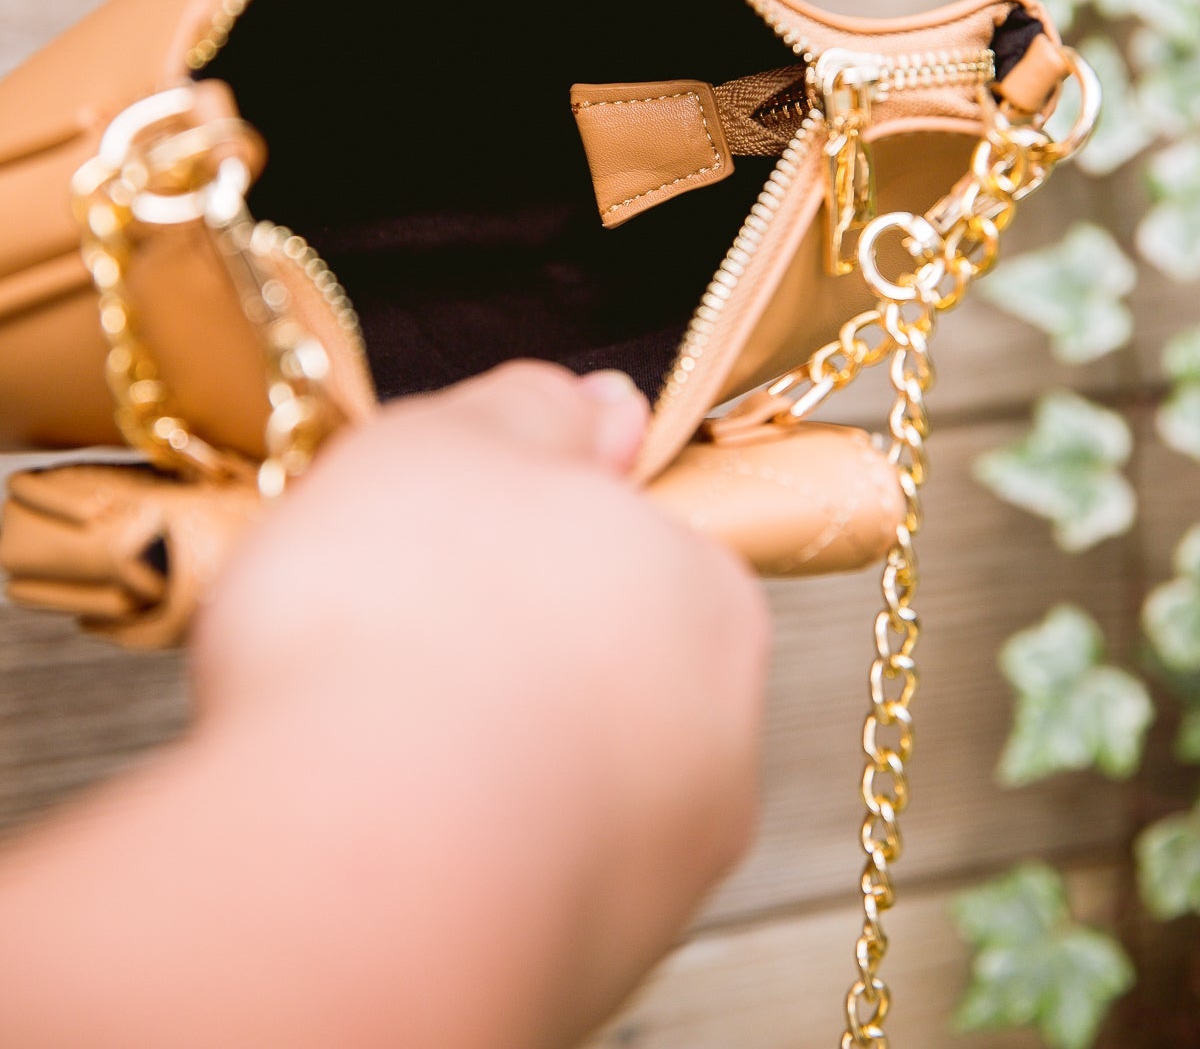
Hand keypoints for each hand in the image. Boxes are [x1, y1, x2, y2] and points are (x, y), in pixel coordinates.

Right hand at [191, 362, 768, 1046]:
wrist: (359, 866)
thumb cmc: (403, 627)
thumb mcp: (447, 442)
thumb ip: (530, 410)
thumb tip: (601, 404)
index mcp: (701, 589)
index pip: (631, 547)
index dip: (523, 542)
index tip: (441, 554)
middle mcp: (714, 730)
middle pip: (603, 663)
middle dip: (509, 649)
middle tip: (393, 640)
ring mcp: (659, 860)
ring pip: (564, 775)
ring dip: (485, 753)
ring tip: (372, 741)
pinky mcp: (592, 964)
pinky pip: (521, 871)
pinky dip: (464, 847)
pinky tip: (386, 830)